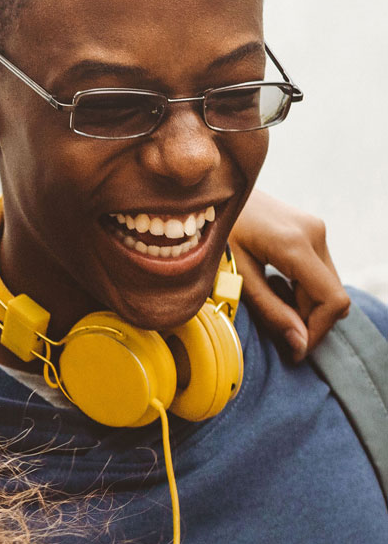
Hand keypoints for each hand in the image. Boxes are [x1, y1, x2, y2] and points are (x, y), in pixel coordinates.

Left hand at [227, 189, 349, 362]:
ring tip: (270, 307)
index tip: (293, 350)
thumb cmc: (212, 232)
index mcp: (296, 244)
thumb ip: (270, 310)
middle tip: (278, 335)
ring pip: (329, 285)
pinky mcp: (311, 229)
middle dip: (310, 322)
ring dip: (306, 306)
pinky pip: (319, 272)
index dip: (316, 331)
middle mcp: (315, 233)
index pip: (331, 300)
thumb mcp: (235, 275)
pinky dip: (303, 290)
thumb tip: (299, 344)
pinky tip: (275, 289)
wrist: (211, 192)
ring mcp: (316, 228)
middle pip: (333, 295)